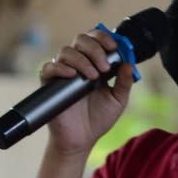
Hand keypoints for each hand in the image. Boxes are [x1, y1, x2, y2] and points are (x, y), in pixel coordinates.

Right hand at [38, 29, 134, 154]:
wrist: (82, 139)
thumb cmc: (99, 118)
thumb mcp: (118, 100)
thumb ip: (124, 82)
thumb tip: (129, 63)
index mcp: (94, 63)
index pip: (96, 39)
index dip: (104, 37)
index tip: (114, 47)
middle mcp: (77, 63)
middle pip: (81, 39)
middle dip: (95, 49)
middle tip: (104, 67)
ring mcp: (63, 72)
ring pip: (66, 51)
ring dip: (82, 60)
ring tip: (93, 77)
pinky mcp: (50, 84)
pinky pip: (49, 67)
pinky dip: (60, 68)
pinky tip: (72, 75)